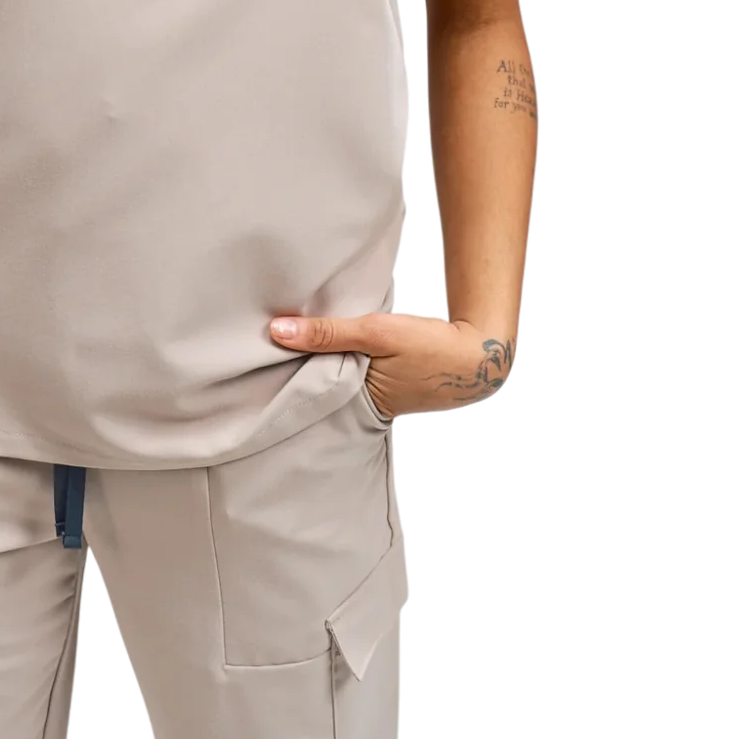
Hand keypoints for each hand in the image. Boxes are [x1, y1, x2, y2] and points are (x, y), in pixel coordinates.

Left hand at [269, 309, 515, 417]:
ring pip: (342, 378)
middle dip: (303, 370)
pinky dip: (348, 360)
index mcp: (360, 402)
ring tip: (296, 343)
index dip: (287, 374)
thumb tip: (276, 331)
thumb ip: (328, 332)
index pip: (311, 390)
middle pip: (325, 386)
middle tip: (270, 349)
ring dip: (327, 361)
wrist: (480, 352)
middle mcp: (367, 407)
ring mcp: (381, 398)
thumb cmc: (430, 345)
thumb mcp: (376, 332)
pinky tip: (337, 344)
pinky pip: (359, 373)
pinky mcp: (392, 385)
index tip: (259, 360)